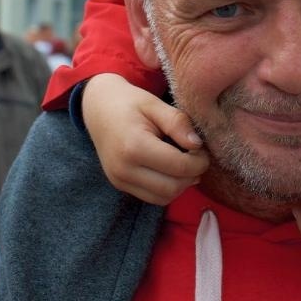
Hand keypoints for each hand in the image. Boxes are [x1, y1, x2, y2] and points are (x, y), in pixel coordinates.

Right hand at [82, 73, 208, 202]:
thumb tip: (197, 145)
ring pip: (163, 198)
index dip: (200, 161)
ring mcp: (119, 180)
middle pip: (172, 188)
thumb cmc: (129, 102)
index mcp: (134, 146)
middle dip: (192, 175)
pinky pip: (152, 197)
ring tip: (184, 162)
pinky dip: (167, 188)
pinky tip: (171, 169)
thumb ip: (177, 123)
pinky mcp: (119, 185)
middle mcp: (124, 169)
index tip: (202, 148)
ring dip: (181, 184)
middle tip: (196, 157)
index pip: (179, 167)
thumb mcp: (155, 104)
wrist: (98, 107)